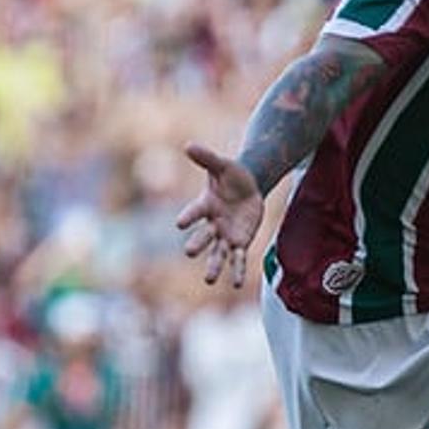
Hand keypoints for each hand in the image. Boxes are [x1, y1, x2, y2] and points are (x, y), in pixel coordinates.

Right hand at [177, 143, 263, 286]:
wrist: (248, 186)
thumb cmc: (231, 175)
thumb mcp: (222, 165)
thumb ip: (206, 158)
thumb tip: (188, 145)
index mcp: (204, 205)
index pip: (194, 212)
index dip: (188, 216)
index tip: (180, 223)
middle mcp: (212, 223)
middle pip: (203, 236)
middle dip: (197, 244)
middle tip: (189, 253)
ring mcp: (225, 235)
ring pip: (218, 252)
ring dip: (214, 266)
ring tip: (210, 280)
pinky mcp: (239, 241)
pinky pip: (238, 258)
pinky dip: (238, 270)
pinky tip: (238, 283)